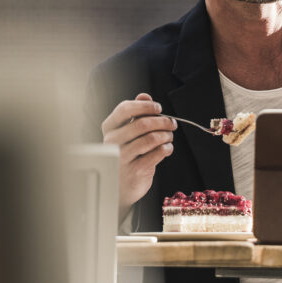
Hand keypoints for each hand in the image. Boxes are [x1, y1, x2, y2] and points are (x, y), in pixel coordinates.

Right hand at [101, 92, 176, 217]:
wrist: (121, 186)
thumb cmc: (126, 154)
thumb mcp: (128, 132)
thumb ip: (136, 113)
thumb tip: (144, 96)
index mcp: (109, 128)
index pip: (125, 109)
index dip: (145, 106)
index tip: (158, 108)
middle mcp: (112, 142)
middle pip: (142, 123)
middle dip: (162, 121)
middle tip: (172, 123)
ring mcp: (122, 157)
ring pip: (152, 138)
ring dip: (166, 135)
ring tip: (169, 136)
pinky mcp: (134, 170)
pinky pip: (157, 154)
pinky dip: (167, 148)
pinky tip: (167, 147)